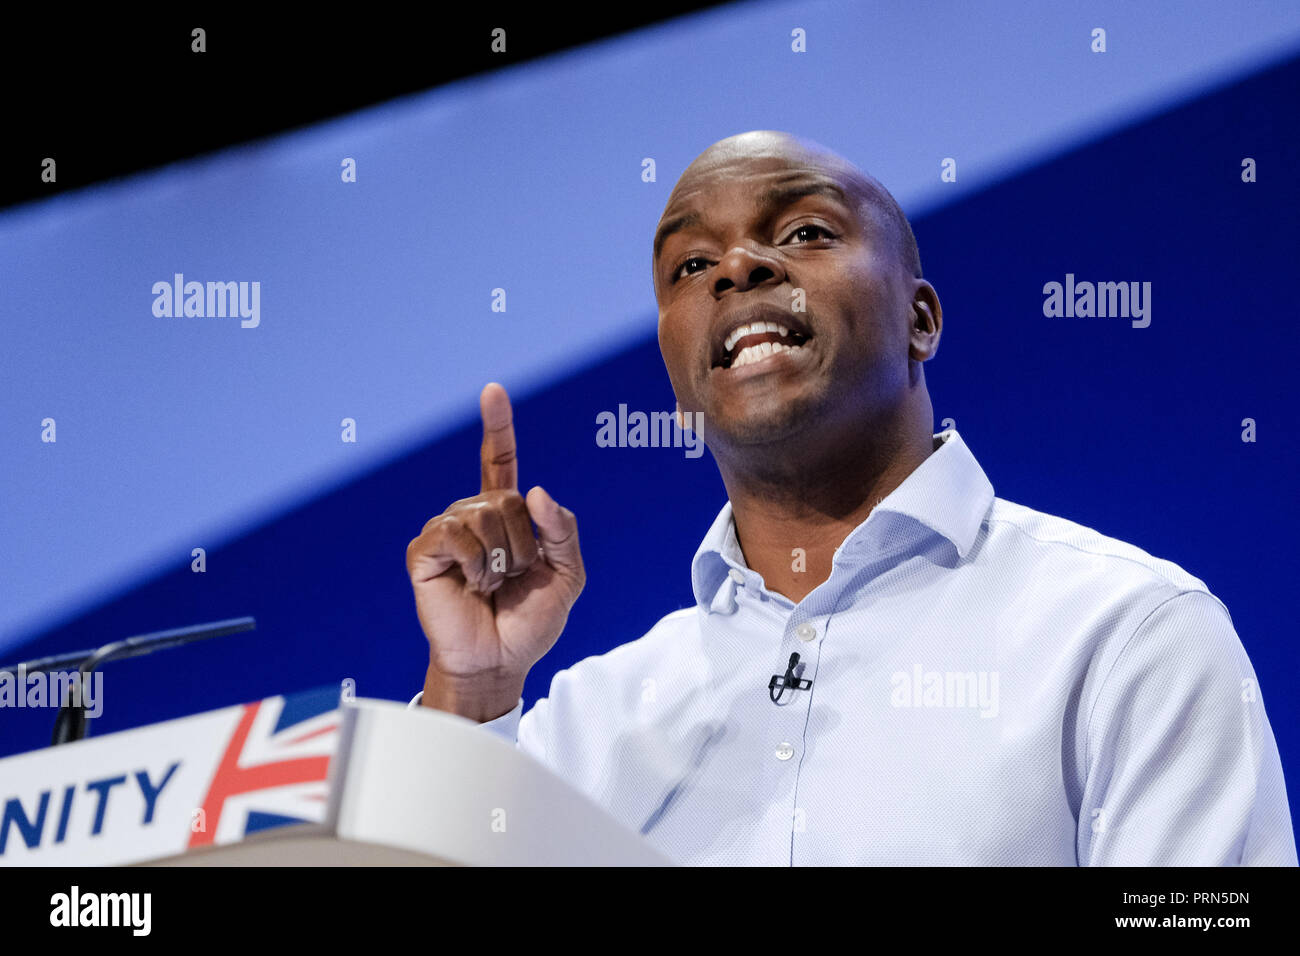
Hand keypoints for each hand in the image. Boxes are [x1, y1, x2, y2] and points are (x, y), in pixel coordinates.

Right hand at [405, 383, 584, 715]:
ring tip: (491, 584)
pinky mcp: (425, 552)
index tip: (493, 391)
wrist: (500, 660)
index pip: (500, 461)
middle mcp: (472, 515)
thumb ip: (563, 530)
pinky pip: (455, 533)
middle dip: (524, 545)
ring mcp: (446, 531)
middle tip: (513, 577)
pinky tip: (472, 583)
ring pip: (484, 514)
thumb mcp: (567, 575)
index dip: (498, 426)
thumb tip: (535, 491)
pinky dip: (475, 562)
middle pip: (507, 498)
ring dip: (501, 558)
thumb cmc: (529, 620)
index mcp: (505, 516)